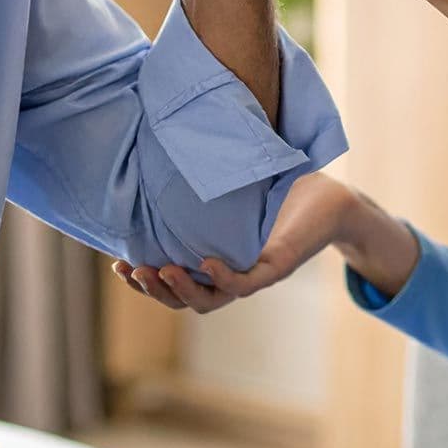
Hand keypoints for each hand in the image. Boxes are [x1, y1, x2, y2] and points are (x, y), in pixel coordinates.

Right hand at [114, 172, 358, 313]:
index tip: (117, 264)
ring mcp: (255, 274)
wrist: (330, 199)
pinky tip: (205, 263)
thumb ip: (201, 182)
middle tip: (131, 270)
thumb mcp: (232, 189)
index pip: (174, 282)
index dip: (144, 280)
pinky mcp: (279, 266)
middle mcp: (233, 274)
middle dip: (154, 290)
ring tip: (156, 271)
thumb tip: (162, 148)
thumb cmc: (281, 192)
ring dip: (182, 291)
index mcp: (217, 262)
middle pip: (186, 299)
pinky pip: (247, 281)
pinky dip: (225, 277)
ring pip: (211, 300)